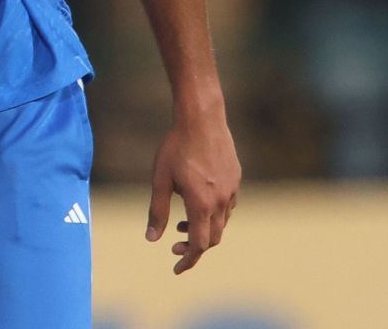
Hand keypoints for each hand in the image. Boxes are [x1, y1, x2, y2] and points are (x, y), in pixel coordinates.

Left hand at [147, 106, 239, 273]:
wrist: (202, 118)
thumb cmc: (176, 147)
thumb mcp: (160, 179)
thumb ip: (157, 211)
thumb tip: (152, 239)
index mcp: (202, 204)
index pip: (199, 245)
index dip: (188, 260)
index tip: (176, 268)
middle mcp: (221, 201)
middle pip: (213, 238)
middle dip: (195, 247)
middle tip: (175, 246)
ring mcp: (232, 190)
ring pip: (222, 222)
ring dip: (204, 229)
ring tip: (182, 223)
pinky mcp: (236, 179)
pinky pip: (228, 206)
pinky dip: (214, 214)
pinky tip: (198, 202)